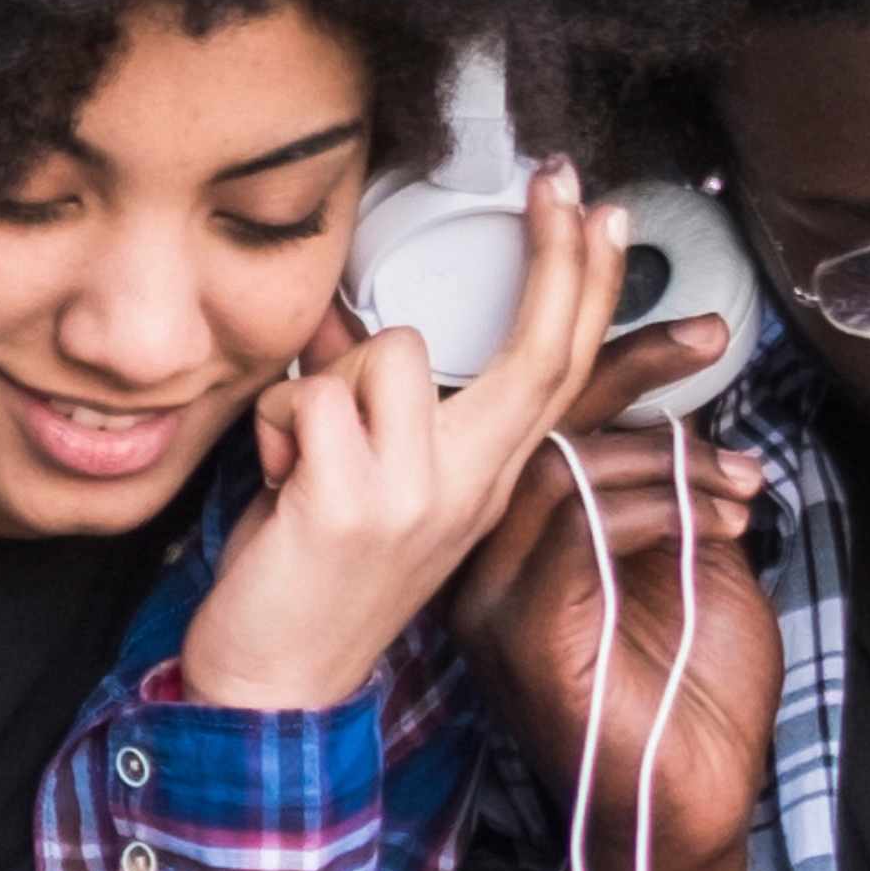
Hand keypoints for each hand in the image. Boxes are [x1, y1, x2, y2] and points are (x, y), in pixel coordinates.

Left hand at [177, 163, 619, 712]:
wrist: (275, 689)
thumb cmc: (314, 580)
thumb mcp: (376, 487)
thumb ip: (382, 410)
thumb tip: (348, 317)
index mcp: (485, 483)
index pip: (558, 372)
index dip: (584, 287)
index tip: (596, 213)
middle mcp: (470, 488)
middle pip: (535, 351)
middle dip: (555, 254)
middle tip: (558, 181)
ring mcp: (416, 495)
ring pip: (386, 352)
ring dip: (326, 383)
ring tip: (305, 450)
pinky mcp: (349, 502)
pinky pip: (307, 396)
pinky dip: (273, 424)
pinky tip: (276, 479)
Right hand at [440, 353, 773, 870]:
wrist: (694, 813)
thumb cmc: (695, 701)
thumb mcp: (695, 565)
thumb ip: (671, 493)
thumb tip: (690, 417)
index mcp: (521, 545)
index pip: (550, 424)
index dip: (619, 359)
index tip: (703, 332)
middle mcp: (491, 565)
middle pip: (542, 424)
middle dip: (630, 361)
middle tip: (712, 339)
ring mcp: (497, 600)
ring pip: (559, 466)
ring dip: (667, 456)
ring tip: (740, 486)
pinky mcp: (524, 632)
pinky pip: (577, 527)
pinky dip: (656, 506)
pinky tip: (713, 521)